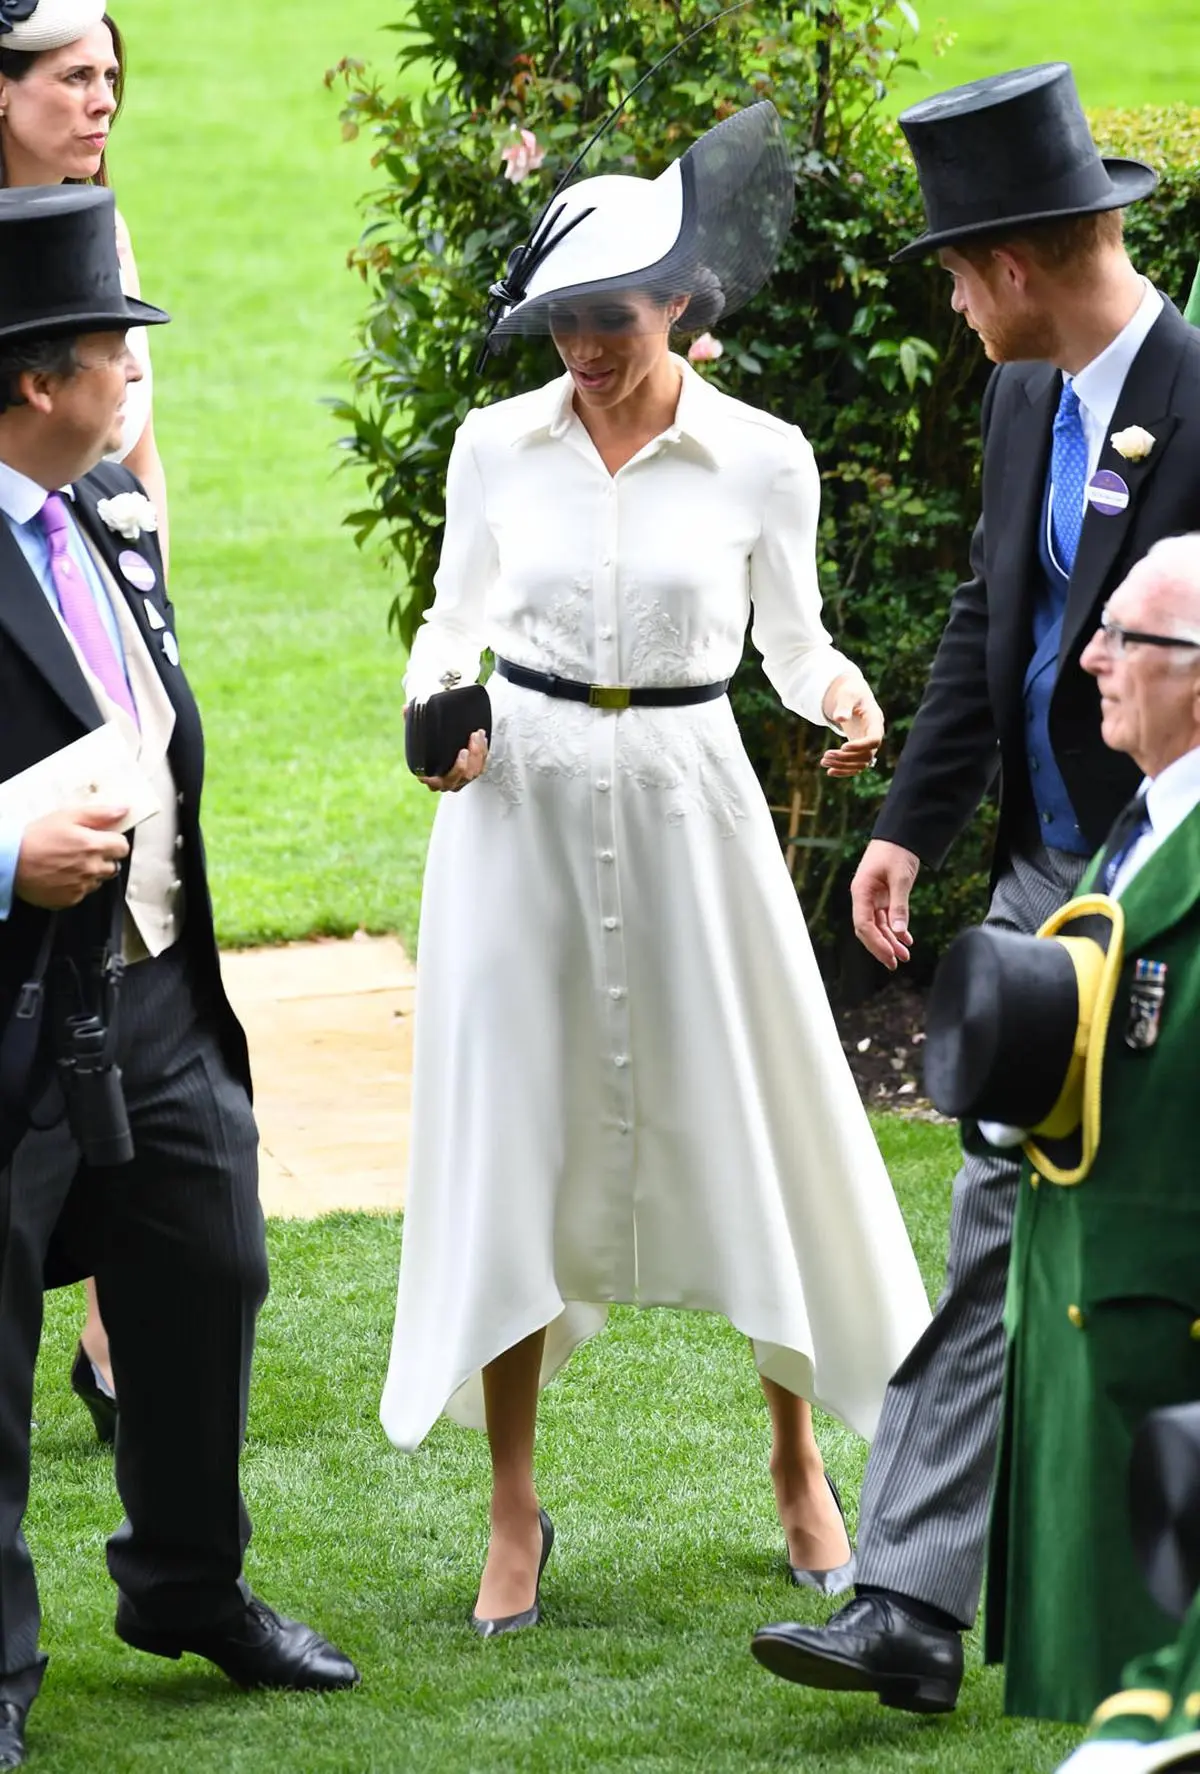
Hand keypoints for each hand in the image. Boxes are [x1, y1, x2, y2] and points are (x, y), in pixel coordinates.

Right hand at [15, 806, 129, 909]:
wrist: (10, 862)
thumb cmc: (36, 837)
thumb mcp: (67, 816)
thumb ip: (99, 814)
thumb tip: (123, 810)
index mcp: (94, 846)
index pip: (123, 847)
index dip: (114, 842)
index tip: (103, 840)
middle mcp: (92, 869)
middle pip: (113, 865)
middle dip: (103, 858)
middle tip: (82, 851)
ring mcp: (82, 887)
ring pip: (99, 880)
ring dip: (91, 873)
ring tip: (69, 863)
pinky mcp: (71, 899)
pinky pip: (83, 892)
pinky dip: (77, 885)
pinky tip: (61, 876)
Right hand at [419, 729, 488, 793]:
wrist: (446, 749)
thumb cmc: (430, 746)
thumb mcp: (419, 735)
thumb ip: (412, 722)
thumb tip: (406, 708)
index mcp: (430, 778)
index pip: (435, 783)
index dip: (440, 777)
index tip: (450, 760)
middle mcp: (447, 782)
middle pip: (458, 778)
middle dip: (463, 764)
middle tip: (465, 748)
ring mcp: (462, 779)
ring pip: (473, 773)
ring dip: (476, 755)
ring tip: (475, 736)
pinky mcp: (474, 773)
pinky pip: (481, 766)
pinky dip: (483, 752)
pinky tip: (480, 738)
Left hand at [820, 675, 884, 777]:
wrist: (852, 696)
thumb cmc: (850, 693)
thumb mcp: (847, 695)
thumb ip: (845, 705)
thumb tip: (839, 719)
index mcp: (875, 721)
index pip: (874, 739)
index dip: (860, 746)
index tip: (843, 747)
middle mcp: (875, 735)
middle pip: (866, 755)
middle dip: (846, 758)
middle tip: (826, 756)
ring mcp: (868, 744)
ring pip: (861, 763)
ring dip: (842, 766)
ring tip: (823, 761)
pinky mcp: (859, 749)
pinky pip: (856, 765)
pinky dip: (844, 770)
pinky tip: (830, 771)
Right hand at [850, 838, 918, 970]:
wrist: (901, 834)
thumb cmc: (896, 851)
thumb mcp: (900, 878)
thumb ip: (899, 904)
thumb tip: (899, 931)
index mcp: (861, 892)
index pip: (863, 925)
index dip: (875, 943)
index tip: (889, 956)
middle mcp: (864, 897)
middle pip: (868, 929)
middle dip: (881, 947)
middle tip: (895, 963)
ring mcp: (873, 897)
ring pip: (878, 926)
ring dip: (890, 941)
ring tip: (905, 956)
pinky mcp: (883, 896)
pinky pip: (887, 918)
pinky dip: (896, 929)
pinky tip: (907, 940)